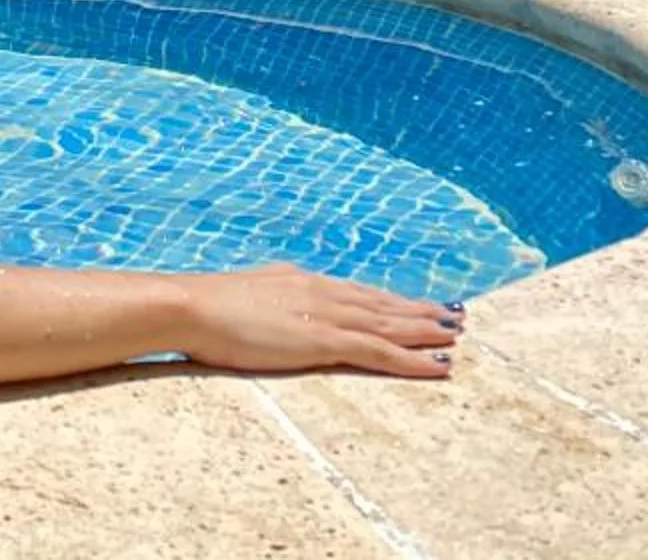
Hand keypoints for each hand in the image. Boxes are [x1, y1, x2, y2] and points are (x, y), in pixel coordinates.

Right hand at [173, 264, 460, 378]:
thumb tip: (278, 308)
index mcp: (301, 282)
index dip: (389, 299)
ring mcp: (325, 315)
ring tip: (455, 333)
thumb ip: (271, 301)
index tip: (414, 303)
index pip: (357, 292)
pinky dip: (412, 359)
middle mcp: (321, 292)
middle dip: (419, 311)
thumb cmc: (207, 306)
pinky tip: (437, 364)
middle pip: (381, 304)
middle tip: (454, 315)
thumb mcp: (247, 296)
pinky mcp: (324, 340)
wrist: (192, 305)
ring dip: (425, 330)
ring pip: (389, 324)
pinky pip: (379, 351)